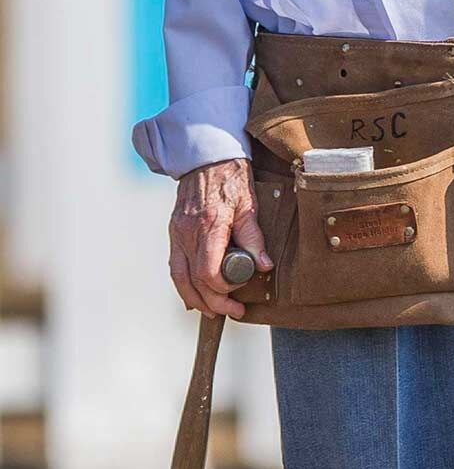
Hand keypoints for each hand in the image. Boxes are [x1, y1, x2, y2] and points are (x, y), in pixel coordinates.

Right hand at [168, 158, 271, 317]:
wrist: (207, 158)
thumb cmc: (232, 178)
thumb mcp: (250, 205)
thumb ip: (255, 237)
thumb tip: (264, 265)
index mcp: (208, 226)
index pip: (207, 272)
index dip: (222, 289)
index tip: (239, 291)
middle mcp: (187, 233)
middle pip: (191, 281)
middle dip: (211, 302)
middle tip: (232, 311)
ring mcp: (177, 234)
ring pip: (178, 277)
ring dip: (194, 299)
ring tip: (214, 310)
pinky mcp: (174, 233)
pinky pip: (175, 266)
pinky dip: (184, 285)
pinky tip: (195, 295)